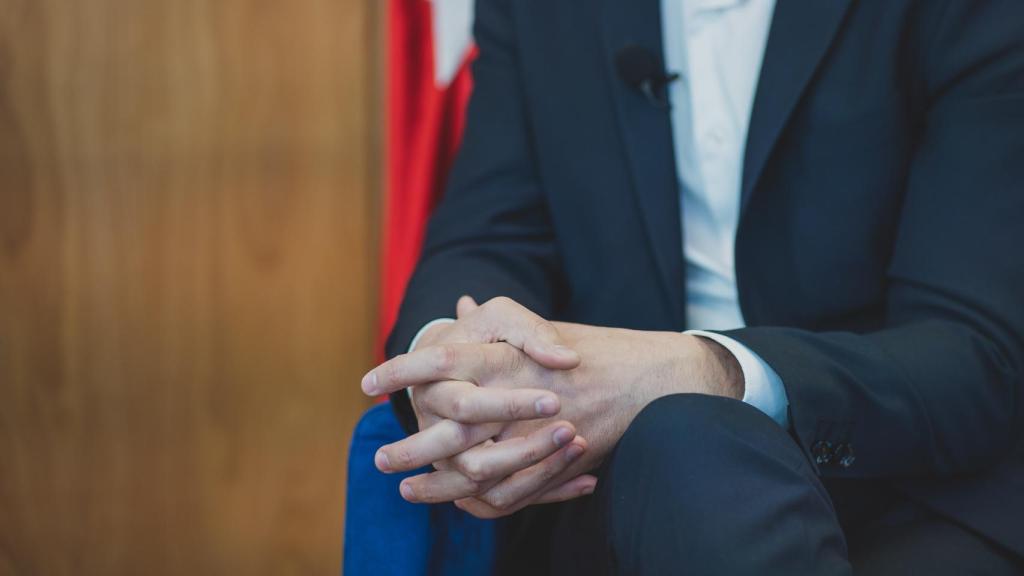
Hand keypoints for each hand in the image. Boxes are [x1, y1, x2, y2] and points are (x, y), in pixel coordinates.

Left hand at [367, 298, 744, 517]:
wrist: (651, 379)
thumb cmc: (592, 347)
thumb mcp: (539, 325)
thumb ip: (496, 322)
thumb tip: (463, 305)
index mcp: (506, 353)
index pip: (439, 360)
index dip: (400, 371)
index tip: (367, 382)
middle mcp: (515, 392)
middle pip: (446, 426)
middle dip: (408, 446)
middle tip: (379, 460)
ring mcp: (535, 432)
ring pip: (471, 468)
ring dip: (434, 486)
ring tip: (405, 490)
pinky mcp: (553, 464)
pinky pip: (507, 492)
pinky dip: (476, 502)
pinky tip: (455, 502)